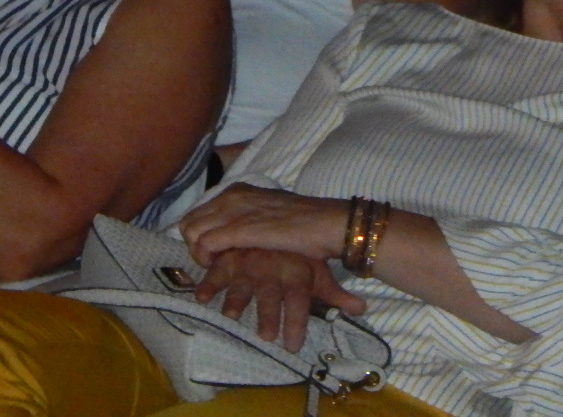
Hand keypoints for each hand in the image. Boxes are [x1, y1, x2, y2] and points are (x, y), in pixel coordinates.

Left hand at [181, 183, 346, 265]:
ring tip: (218, 265)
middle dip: (195, 245)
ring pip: (192, 232)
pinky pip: (205, 244)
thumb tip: (229, 234)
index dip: (200, 235)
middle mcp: (232, 196)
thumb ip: (245, 218)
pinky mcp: (240, 229)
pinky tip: (222, 267)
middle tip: (214, 261)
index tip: (215, 252)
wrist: (326, 224)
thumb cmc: (302, 223)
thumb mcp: (267, 213)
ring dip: (199, 253)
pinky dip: (207, 258)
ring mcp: (235, 211)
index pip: (197, 212)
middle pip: (189, 222)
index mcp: (237, 190)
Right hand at [193, 247, 365, 352]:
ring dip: (235, 300)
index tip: (291, 346)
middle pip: (271, 295)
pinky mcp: (232, 256)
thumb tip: (362, 308)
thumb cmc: (302, 251)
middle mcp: (273, 270)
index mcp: (296, 273)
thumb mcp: (319, 272)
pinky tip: (201, 298)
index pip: (299, 300)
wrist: (286, 216)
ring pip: (242, 283)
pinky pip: (217, 270)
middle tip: (266, 337)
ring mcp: (251, 262)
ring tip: (230, 316)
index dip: (296, 323)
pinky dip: (208, 283)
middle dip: (268, 316)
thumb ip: (334, 294)